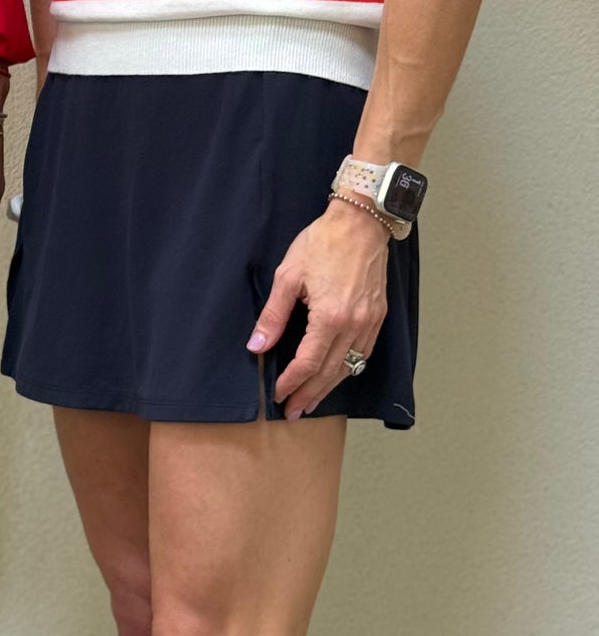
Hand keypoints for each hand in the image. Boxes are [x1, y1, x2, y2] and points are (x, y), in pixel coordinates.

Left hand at [248, 200, 390, 419]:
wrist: (361, 224)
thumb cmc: (322, 244)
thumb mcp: (288, 276)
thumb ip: (273, 315)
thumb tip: (257, 346)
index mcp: (330, 316)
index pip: (308, 362)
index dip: (291, 382)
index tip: (277, 395)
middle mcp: (355, 325)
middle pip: (330, 372)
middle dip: (309, 394)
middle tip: (292, 412)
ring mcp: (370, 323)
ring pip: (350, 367)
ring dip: (329, 387)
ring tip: (311, 402)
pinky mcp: (378, 317)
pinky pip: (364, 354)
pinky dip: (349, 369)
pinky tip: (336, 375)